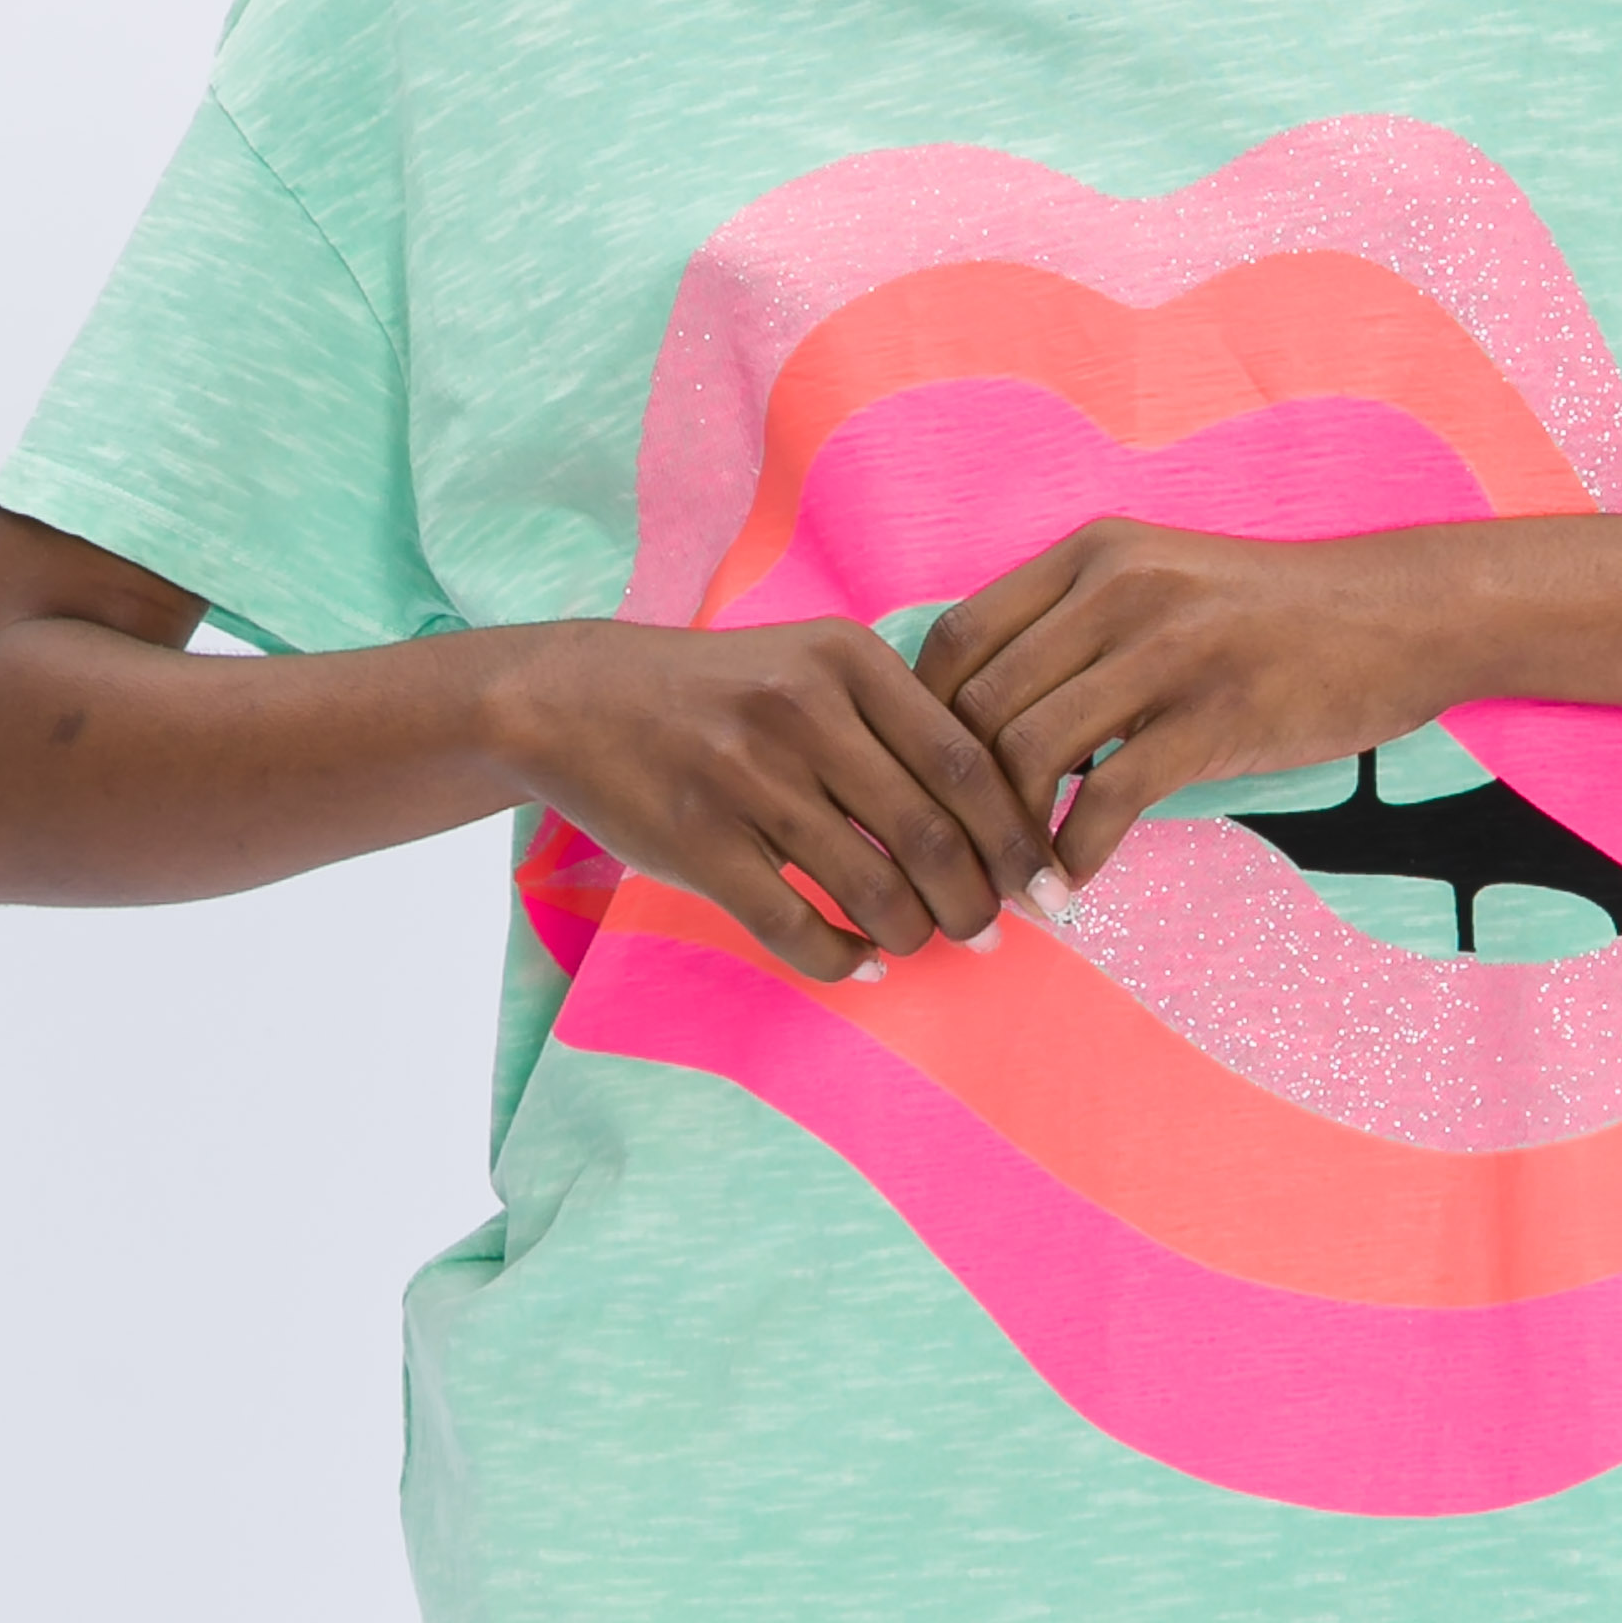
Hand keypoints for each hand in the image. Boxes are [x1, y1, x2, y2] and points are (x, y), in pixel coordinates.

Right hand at [486, 617, 1072, 982]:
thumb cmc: (720, 693)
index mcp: (847, 660)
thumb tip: (1004, 819)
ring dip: (913, 933)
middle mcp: (801, 711)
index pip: (968, 762)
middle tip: (987, 933)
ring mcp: (746, 777)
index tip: (1046, 885)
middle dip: (977, 903)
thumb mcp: (812, 665)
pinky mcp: (698, 841)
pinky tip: (861, 962)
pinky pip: (796, 927)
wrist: (576, 699)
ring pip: (872, 888)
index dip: (1019, 838)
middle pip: (931, 835)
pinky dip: (844, 960)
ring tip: (920, 941)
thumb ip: (899, 721)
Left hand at [914, 521, 1461, 891]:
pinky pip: (1110, 796)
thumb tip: (981, 710)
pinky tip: (1073, 886)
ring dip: (1006, 836)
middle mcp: (1118, 590)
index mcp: (1092, 556)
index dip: (920, 721)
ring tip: (1009, 883)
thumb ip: (1075, 626)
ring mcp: (1168, 650)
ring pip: (1029, 751)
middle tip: (957, 859)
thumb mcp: (1160, 581)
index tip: (924, 784)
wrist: (1402, 614)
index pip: (956, 638)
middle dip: (953, 796)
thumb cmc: (1270, 615)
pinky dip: (1075, 854)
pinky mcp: (1217, 714)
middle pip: (979, 704)